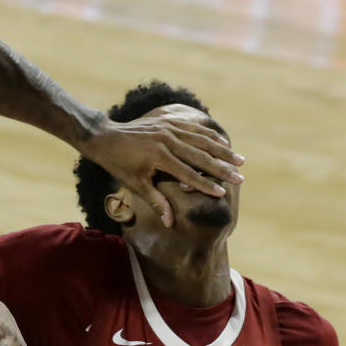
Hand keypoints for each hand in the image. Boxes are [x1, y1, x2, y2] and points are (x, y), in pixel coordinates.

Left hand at [84, 104, 244, 227]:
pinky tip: (223, 142)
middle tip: (240, 177)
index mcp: (158, 157)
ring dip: (222, 150)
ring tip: (239, 160)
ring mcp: (168, 128)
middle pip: (200, 155)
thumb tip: (170, 223)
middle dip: (221, 168)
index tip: (222, 193)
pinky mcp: (168, 121)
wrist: (106, 138)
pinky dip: (210, 134)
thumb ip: (156, 202)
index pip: (187, 173)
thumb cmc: (120, 165)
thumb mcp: (135, 185)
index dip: (205, 184)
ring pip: (201, 139)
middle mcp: (166, 140)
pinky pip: (194, 127)